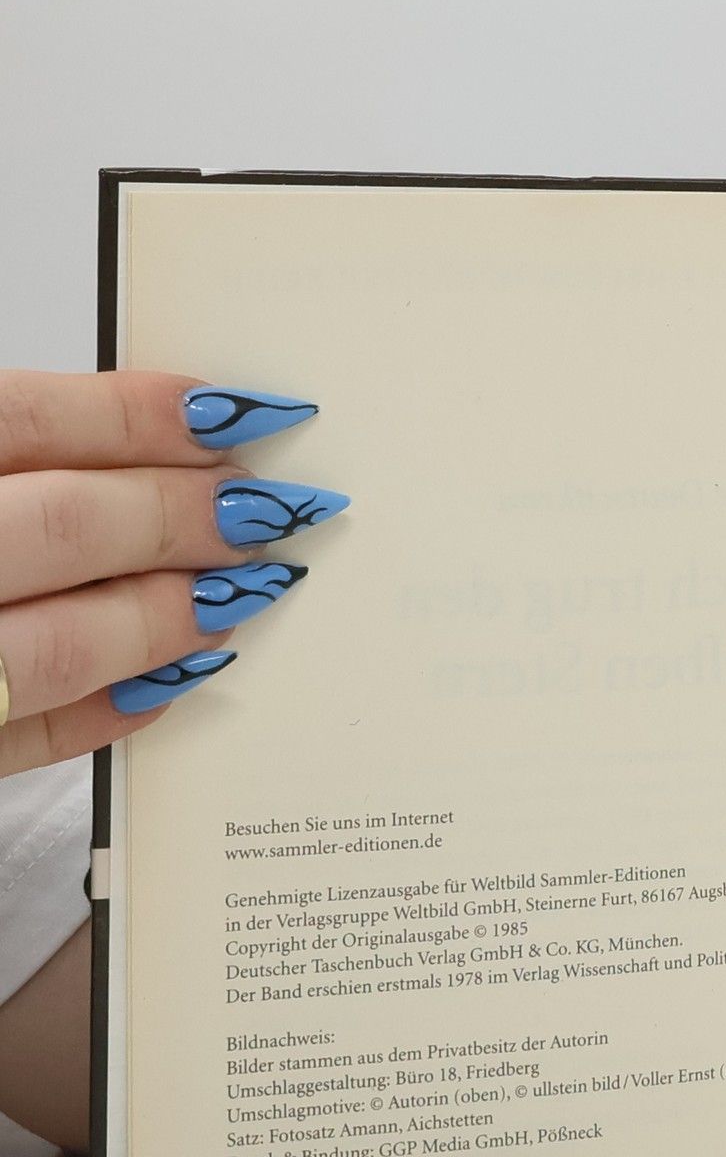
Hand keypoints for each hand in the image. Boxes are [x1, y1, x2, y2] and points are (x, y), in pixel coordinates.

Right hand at [0, 370, 337, 772]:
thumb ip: (24, 453)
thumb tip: (174, 433)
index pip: (28, 421)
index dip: (143, 416)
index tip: (245, 415)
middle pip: (68, 528)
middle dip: (184, 516)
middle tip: (270, 510)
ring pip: (65, 647)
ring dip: (167, 616)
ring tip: (243, 591)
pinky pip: (41, 740)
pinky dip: (118, 709)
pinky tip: (185, 676)